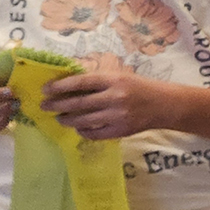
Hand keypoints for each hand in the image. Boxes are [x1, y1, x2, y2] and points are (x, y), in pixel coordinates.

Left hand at [41, 68, 175, 139]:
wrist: (165, 105)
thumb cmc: (140, 87)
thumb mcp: (120, 76)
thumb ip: (97, 80)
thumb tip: (67, 84)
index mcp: (114, 80)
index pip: (81, 82)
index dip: (60, 86)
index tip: (46, 89)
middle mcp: (115, 98)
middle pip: (78, 103)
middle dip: (57, 105)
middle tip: (44, 106)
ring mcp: (117, 116)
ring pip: (83, 120)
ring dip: (67, 120)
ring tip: (59, 118)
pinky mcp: (120, 131)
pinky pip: (94, 133)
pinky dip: (83, 131)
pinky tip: (78, 128)